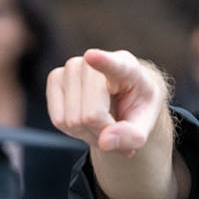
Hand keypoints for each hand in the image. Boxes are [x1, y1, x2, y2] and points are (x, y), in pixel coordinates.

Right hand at [46, 48, 167, 155]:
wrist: (121, 100)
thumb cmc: (134, 109)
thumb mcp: (144, 126)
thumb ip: (132, 136)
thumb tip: (105, 141)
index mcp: (127, 67)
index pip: (114, 65)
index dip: (102, 61)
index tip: (92, 56)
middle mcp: (95, 61)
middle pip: (91, 114)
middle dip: (102, 131)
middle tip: (113, 126)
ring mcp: (72, 67)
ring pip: (73, 120)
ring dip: (87, 131)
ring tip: (100, 120)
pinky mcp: (54, 77)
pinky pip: (58, 119)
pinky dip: (71, 129)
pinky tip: (83, 118)